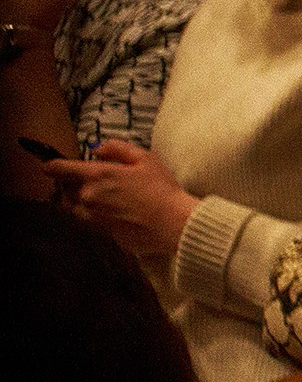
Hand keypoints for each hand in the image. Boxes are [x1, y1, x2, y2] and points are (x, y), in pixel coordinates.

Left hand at [44, 141, 197, 255]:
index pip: (61, 169)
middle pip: (64, 189)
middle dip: (68, 183)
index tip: (49, 166)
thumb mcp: (145, 158)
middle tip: (80, 179)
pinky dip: (88, 213)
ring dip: (74, 199)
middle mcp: (88, 196)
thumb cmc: (162, 189)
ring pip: (71, 206)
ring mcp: (92, 216)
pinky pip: (85, 220)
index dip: (52, 166)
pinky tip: (105, 210)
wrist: (172, 224)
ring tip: (89, 195)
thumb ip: (117, 148)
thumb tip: (97, 149)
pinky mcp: (100, 232)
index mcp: (97, 175)